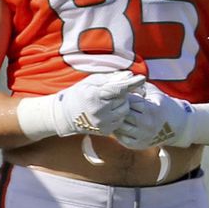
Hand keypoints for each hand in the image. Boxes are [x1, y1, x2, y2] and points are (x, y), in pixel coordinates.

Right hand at [17, 71, 144, 140]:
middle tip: (112, 93)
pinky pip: (121, 120)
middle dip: (122, 94)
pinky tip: (108, 111)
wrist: (65, 116)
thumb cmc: (80, 94)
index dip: (132, 83)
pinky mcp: (106, 131)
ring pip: (125, 110)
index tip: (143, 78)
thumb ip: (111, 78)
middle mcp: (99, 111)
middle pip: (124, 99)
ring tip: (110, 102)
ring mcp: (102, 123)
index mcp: (95, 96)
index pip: (119, 89)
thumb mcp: (92, 81)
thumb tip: (130, 76)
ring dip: (122, 105)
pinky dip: (118, 114)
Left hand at [114, 82, 208, 149]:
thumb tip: (123, 79)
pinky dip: (118, 131)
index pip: (130, 101)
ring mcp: (143, 136)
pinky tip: (120, 124)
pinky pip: (121, 138)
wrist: (177, 126)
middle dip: (118, 108)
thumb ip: (139, 86)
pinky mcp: (139, 145)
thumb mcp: (154, 93)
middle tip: (113, 104)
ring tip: (115, 113)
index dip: (123, 96)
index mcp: (152, 109)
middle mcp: (147, 124)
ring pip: (120, 127)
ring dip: (117, 120)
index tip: (120, 94)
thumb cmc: (163, 105)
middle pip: (123, 114)